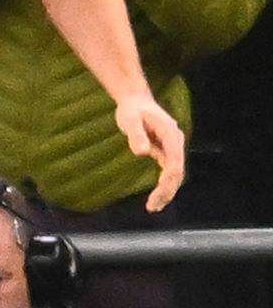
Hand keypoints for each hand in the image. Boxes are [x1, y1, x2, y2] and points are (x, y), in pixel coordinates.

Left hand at [114, 94, 186, 211]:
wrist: (135, 100)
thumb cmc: (132, 109)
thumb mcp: (130, 119)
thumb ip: (136, 134)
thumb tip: (143, 152)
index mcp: (171, 136)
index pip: (174, 163)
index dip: (168, 181)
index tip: (157, 194)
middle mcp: (176, 143)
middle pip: (177, 172)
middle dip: (167, 191)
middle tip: (153, 207)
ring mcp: (172, 148)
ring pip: (174, 174)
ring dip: (166, 191)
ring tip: (153, 207)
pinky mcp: (166, 151)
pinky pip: (168, 171)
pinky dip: (164, 184)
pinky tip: (156, 197)